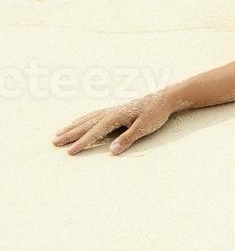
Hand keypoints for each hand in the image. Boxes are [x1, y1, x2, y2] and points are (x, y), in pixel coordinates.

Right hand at [52, 89, 184, 155]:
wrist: (164, 98)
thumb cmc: (155, 114)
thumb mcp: (144, 128)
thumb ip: (127, 139)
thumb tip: (112, 151)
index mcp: (115, 117)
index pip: (95, 132)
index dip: (82, 143)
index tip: (69, 151)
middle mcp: (109, 112)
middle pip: (85, 125)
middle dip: (70, 134)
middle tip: (54, 142)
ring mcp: (111, 110)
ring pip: (87, 119)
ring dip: (72, 126)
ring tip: (59, 132)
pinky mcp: (115, 109)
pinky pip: (93, 115)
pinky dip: (83, 119)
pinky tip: (79, 122)